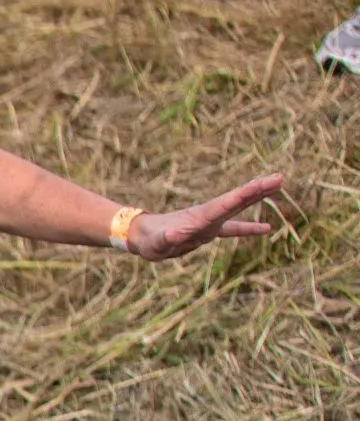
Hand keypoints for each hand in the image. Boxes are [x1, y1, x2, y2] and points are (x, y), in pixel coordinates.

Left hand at [120, 173, 286, 257]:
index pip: (226, 204)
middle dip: (257, 190)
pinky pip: (233, 229)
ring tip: (277, 184)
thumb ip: (168, 238)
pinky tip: (267, 228)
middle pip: (237, 201)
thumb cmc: (149, 240)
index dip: (244, 195)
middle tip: (279, 178)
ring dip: (257, 197)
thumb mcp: (158, 242)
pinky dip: (249, 228)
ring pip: (238, 208)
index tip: (261, 185)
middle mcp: (209, 216)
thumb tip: (177, 234)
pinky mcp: (208, 231)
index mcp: (200, 217)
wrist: (141, 236)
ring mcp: (210, 222)